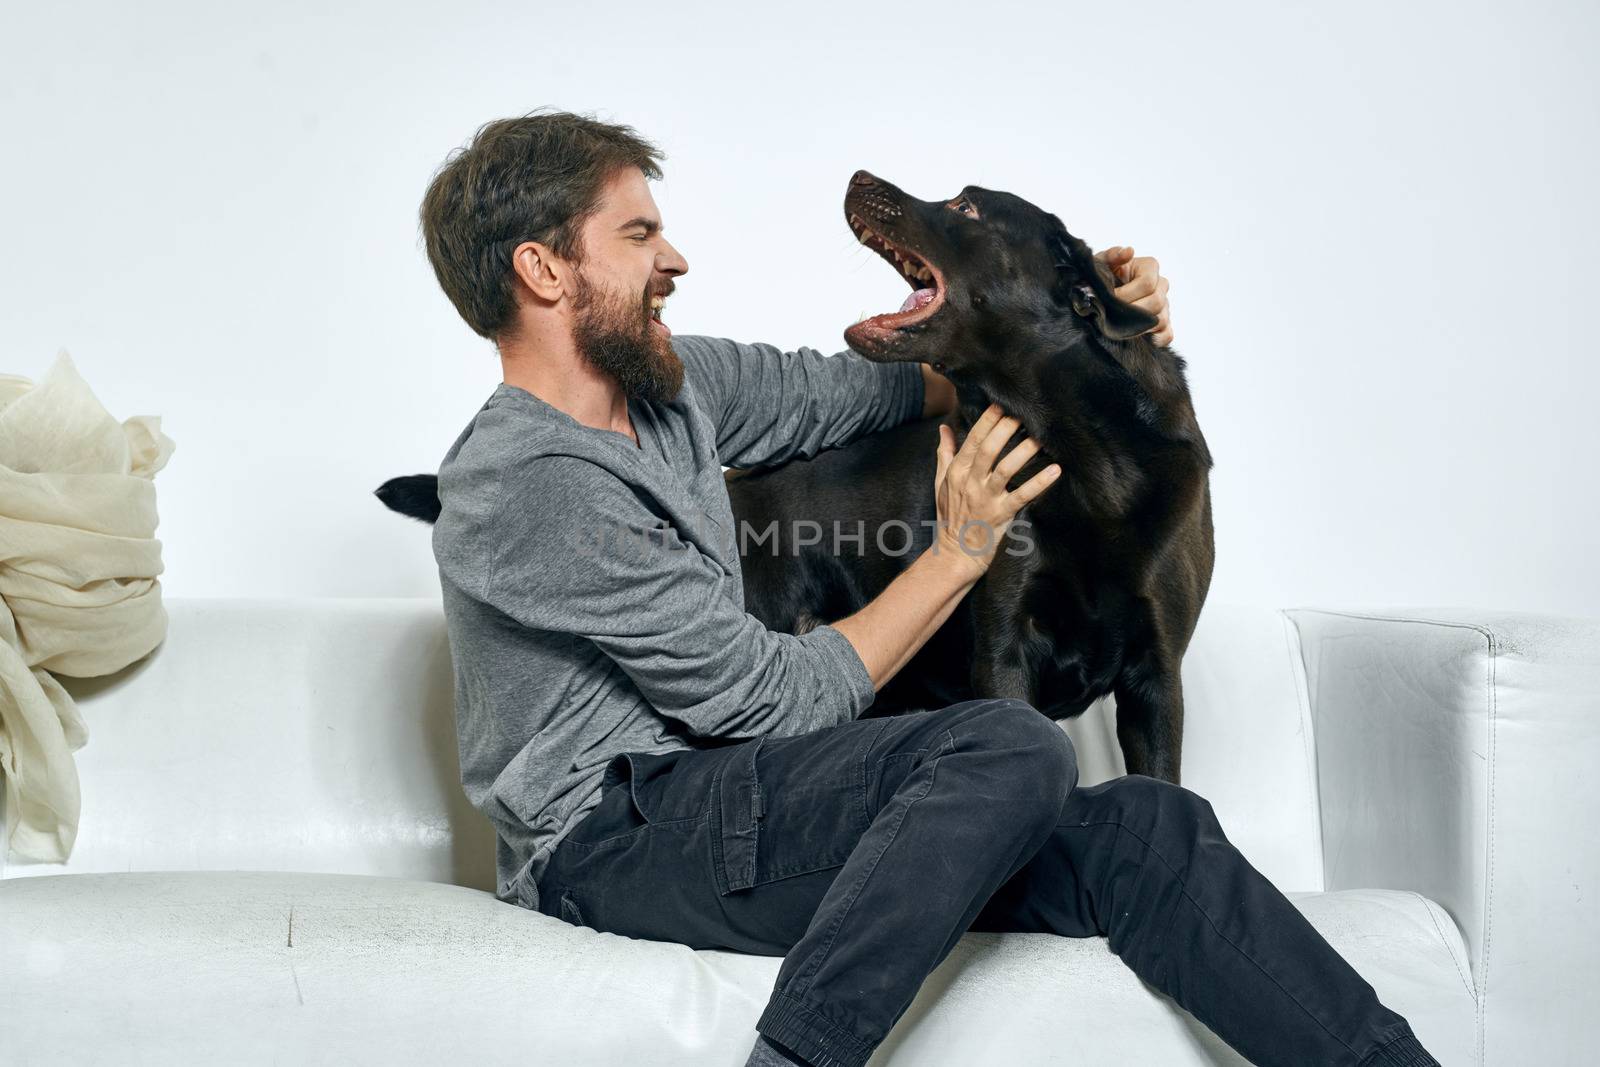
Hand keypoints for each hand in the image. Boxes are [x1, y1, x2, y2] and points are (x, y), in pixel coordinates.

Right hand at [932, 404, 1061, 577]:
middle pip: (989, 449)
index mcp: (957, 471)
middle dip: (1006, 428)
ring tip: (1041, 437)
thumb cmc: (951, 517)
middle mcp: (970, 482)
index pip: (973, 440)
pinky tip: (1055, 471)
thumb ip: (944, 454)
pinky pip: (1022, 495)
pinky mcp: (1001, 515)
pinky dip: (1039, 483)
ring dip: (1024, 451)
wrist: (955, 554)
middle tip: (1024, 412)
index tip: (1001, 403)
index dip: (987, 420)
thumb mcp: (941, 484)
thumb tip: (944, 428)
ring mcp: (986, 499)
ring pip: (1006, 469)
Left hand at [1095, 246, 1172, 346]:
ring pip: (1161, 319)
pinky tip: (1141, 339)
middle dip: (1132, 312)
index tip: (1111, 299)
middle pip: (1156, 302)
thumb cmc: (1103, 275)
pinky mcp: (1163, 323)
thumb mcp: (1102, 262)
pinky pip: (1167, 334)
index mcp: (1149, 267)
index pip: (1147, 283)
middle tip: (1113, 317)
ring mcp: (1164, 305)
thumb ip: (1112, 255)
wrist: (1101, 293)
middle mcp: (1161, 285)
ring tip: (1121, 327)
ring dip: (1140, 326)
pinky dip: (1157, 339)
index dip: (1127, 294)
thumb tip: (1128, 252)